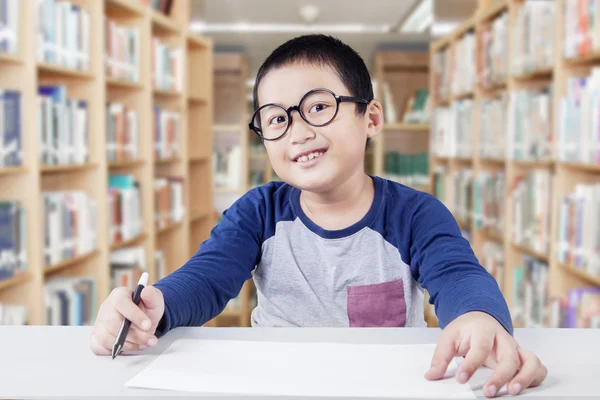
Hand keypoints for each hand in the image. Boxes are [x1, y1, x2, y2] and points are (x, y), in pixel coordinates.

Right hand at [90, 285, 164, 355]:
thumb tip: (146, 290)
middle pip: (112, 323)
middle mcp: (106, 308)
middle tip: (150, 340)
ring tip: (144, 344)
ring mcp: (99, 323)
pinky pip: (99, 347)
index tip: (147, 325)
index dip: (134, 315)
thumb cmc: (147, 310)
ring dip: (128, 345)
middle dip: (134, 335)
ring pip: (106, 338)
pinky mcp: (96, 337)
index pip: (120, 302)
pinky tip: (130, 347)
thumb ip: (152, 296)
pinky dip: (115, 350)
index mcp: (119, 295)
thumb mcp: (155, 301)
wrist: (144, 322)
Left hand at [424, 311, 546, 396]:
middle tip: (488, 392)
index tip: (461, 378)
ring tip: (512, 392)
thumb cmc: (466, 330)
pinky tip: (523, 389)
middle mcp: (504, 339)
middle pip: (509, 356)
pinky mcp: (523, 358)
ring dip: (524, 377)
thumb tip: (431, 375)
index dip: (471, 364)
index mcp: (484, 330)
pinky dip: (535, 379)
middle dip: (501, 376)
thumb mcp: (449, 337)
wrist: (480, 319)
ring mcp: (516, 348)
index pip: (480, 347)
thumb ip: (441, 356)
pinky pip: (538, 368)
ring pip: (530, 361)